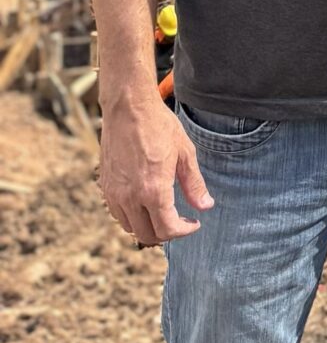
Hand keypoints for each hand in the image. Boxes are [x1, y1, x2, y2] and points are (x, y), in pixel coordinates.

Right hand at [100, 91, 212, 245]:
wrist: (128, 108)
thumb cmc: (159, 127)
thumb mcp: (185, 153)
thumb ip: (194, 184)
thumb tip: (205, 206)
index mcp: (153, 190)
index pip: (167, 229)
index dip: (184, 231)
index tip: (194, 223)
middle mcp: (130, 197)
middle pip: (147, 235)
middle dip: (167, 233)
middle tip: (180, 221)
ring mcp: (114, 193)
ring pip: (130, 228)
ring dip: (148, 227)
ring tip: (164, 213)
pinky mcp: (105, 187)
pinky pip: (118, 214)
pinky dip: (132, 218)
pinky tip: (145, 203)